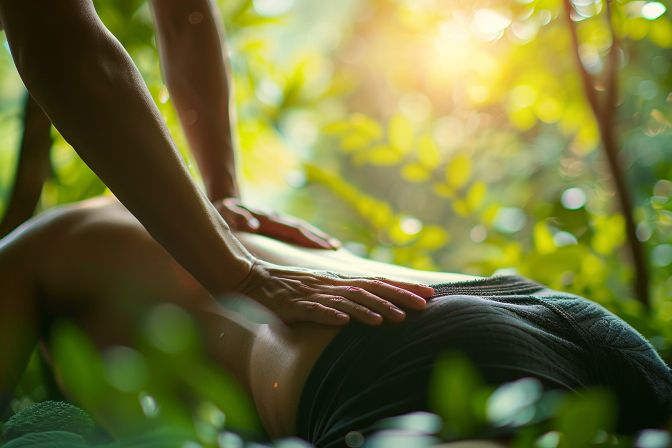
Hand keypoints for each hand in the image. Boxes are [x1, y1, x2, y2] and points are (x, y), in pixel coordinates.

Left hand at [214, 198, 340, 249]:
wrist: (224, 200)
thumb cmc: (224, 210)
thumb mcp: (226, 212)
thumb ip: (238, 216)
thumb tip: (253, 225)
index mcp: (268, 219)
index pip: (293, 230)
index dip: (309, 239)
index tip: (325, 246)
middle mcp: (276, 219)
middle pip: (302, 229)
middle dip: (319, 238)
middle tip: (337, 249)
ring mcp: (277, 221)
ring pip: (302, 229)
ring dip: (318, 237)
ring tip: (335, 247)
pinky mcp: (276, 225)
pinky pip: (296, 232)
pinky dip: (309, 237)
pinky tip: (318, 245)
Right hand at [235, 260, 434, 325]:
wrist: (252, 279)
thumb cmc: (288, 287)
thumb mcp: (321, 289)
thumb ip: (344, 296)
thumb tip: (372, 306)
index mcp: (339, 281)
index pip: (378, 282)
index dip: (404, 288)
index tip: (430, 294)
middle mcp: (332, 284)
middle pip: (371, 289)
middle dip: (399, 297)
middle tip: (425, 306)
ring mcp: (314, 294)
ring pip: (349, 300)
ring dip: (373, 309)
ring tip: (396, 319)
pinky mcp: (295, 305)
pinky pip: (315, 310)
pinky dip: (331, 314)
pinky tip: (346, 322)